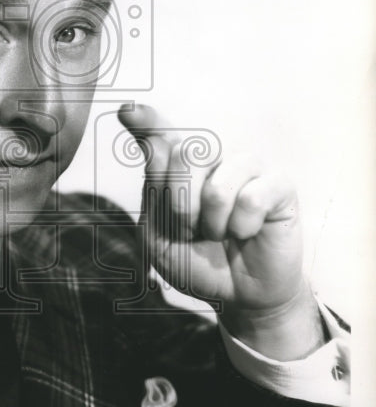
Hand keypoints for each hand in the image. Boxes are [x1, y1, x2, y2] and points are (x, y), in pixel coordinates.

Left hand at [118, 104, 323, 359]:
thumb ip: (155, 194)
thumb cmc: (199, 263)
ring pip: (218, 184)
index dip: (146, 122)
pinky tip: (247, 232)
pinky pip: (251, 198)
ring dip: (213, 224)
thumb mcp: (160, 238)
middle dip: (180, 208)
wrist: (240, 295)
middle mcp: (212, 159)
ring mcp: (246, 167)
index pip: (159, 137)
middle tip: (192, 231)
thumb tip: (160, 145)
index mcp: (176, 171)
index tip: (128, 111)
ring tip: (220, 234)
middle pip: (184, 156)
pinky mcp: (278, 183)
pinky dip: (242, 227)